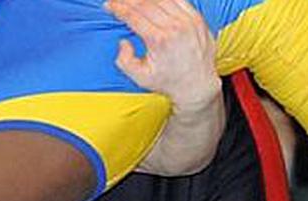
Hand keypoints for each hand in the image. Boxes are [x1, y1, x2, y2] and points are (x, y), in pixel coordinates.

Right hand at [105, 0, 220, 111]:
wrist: (198, 85)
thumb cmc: (170, 82)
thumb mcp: (141, 78)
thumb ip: (124, 61)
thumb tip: (124, 42)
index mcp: (159, 40)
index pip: (133, 16)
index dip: (118, 8)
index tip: (109, 6)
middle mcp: (175, 27)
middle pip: (145, 3)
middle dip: (127, 0)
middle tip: (118, 0)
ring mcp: (188, 21)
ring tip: (134, 1)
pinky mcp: (197, 19)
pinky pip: (178, 0)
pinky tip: (153, 0)